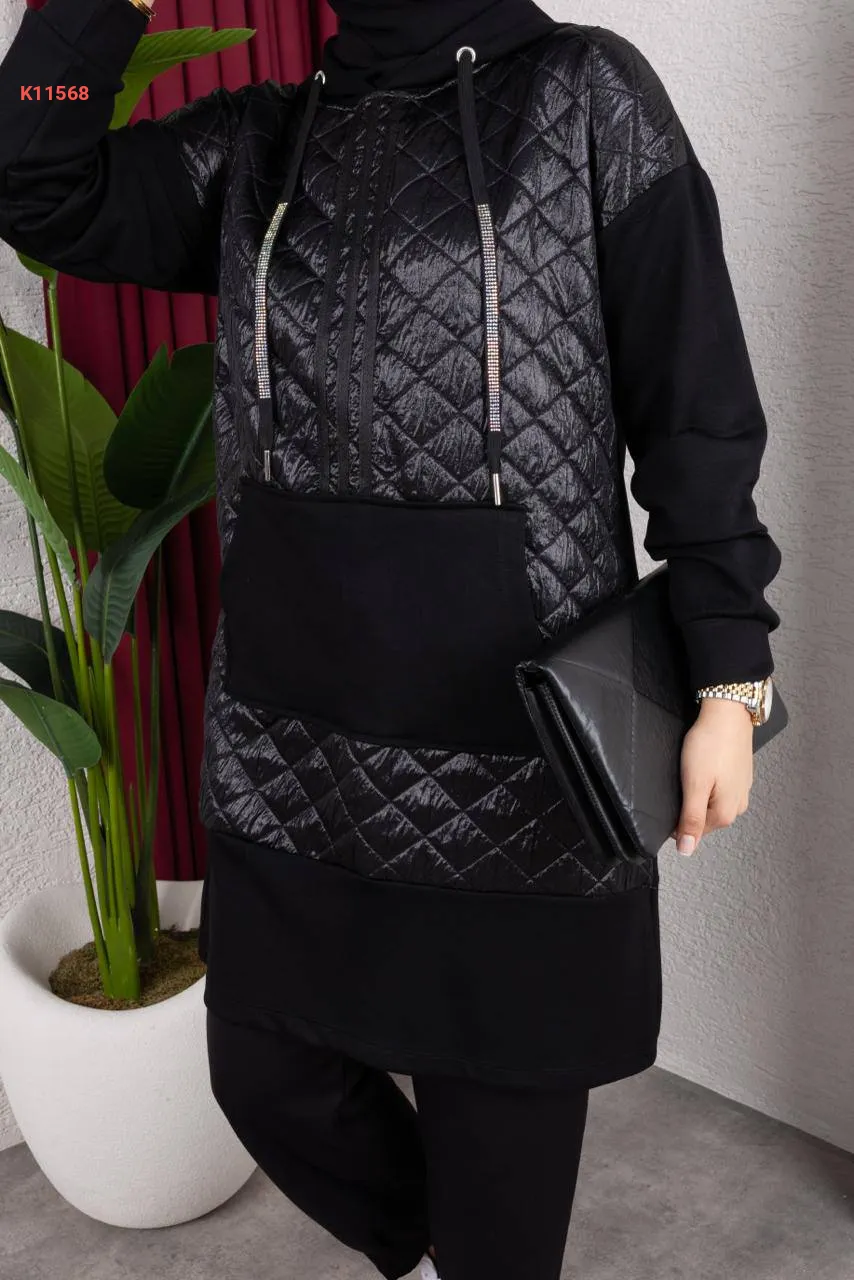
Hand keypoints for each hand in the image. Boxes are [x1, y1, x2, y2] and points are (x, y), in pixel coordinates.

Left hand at [672, 697, 753, 855]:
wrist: (728, 712)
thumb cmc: (710, 745)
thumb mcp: (695, 785)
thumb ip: (691, 819)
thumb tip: (687, 850)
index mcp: (725, 814)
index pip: (694, 832)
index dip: (677, 820)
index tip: (671, 798)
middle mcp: (738, 806)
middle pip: (704, 818)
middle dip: (689, 806)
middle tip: (681, 782)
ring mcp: (742, 790)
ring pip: (712, 803)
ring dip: (699, 794)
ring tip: (693, 773)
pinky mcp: (741, 775)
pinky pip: (720, 789)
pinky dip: (709, 783)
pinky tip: (704, 768)